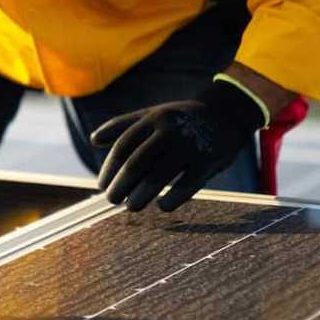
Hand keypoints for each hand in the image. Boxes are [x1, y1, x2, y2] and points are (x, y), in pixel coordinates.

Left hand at [90, 80, 265, 211]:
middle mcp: (170, 130)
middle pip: (137, 163)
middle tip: (112, 200)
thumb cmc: (181, 119)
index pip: (124, 146)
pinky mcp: (208, 161)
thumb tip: (93, 140)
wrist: (227, 113)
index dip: (110, 169)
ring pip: (159, 176)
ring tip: (131, 207)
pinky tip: (161, 207)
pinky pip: (187, 185)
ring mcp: (190, 145)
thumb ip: (123, 125)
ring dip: (141, 196)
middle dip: (121, 185)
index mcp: (153, 118)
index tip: (101, 185)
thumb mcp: (153, 114)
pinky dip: (172, 199)